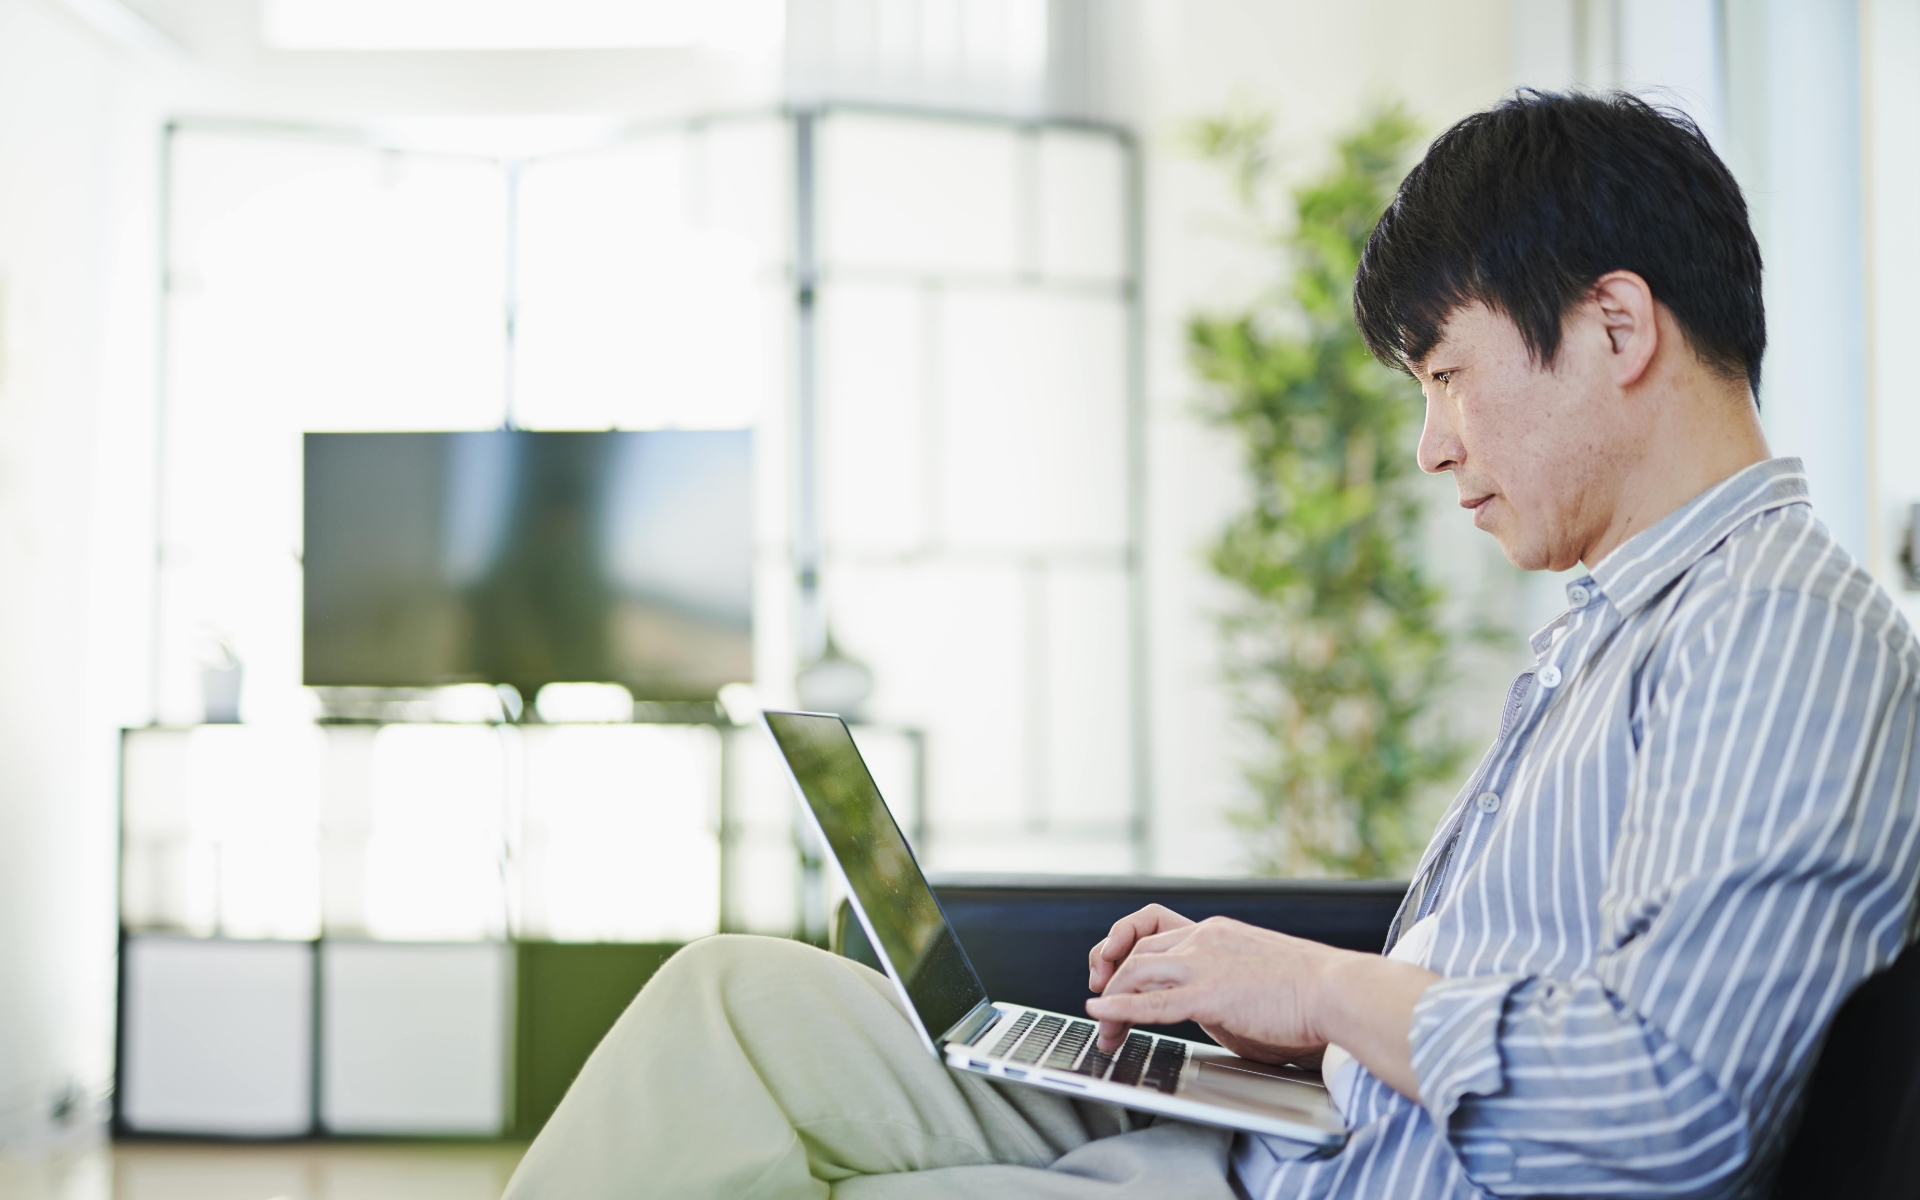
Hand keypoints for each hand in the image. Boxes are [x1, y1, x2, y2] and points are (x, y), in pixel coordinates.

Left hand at [1086, 914, 1340, 1063]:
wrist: (1338, 990)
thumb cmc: (1308, 991)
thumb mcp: (1254, 973)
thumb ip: (1224, 981)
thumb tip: (1214, 1008)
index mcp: (1214, 931)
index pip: (1153, 934)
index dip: (1124, 957)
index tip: (1111, 980)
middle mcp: (1203, 939)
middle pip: (1136, 953)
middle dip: (1110, 984)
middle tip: (1100, 1017)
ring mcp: (1204, 964)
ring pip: (1136, 973)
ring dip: (1112, 1005)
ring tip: (1103, 1033)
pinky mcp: (1210, 993)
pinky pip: (1152, 1001)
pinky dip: (1121, 1009)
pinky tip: (1101, 1016)